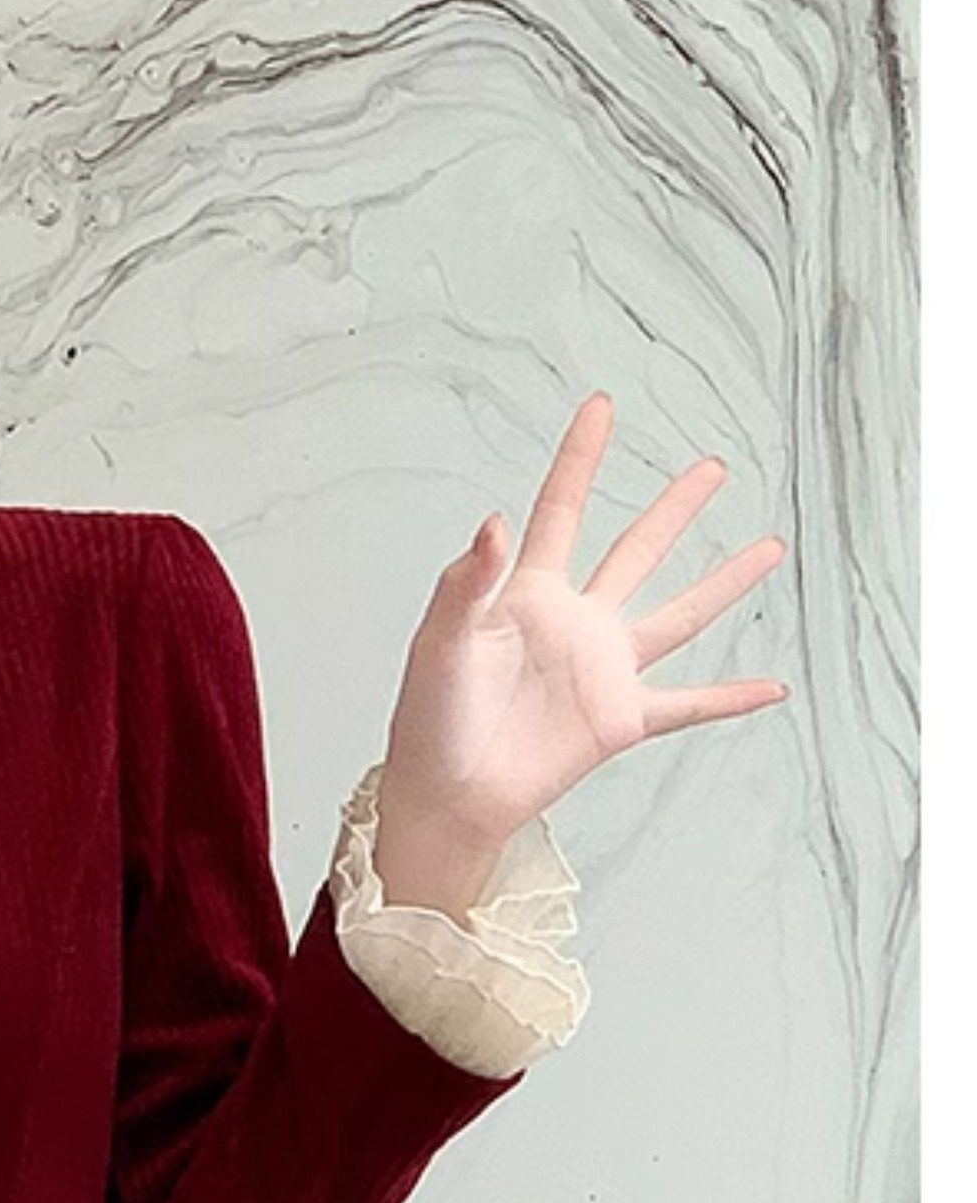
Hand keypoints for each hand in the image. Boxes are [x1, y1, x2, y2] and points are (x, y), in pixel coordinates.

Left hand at [373, 395, 789, 898]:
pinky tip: (772, 686)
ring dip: (724, 583)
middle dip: (675, 509)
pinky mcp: (620, 720)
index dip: (580, 458)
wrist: (445, 795)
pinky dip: (730, 699)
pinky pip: (687, 705)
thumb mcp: (439, 642)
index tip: (601, 406)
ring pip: (679, 616)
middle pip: (636, 550)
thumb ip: (466, 583)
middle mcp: (575, 623)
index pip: (561, 510)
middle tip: (713, 467)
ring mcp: (603, 671)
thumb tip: (496, 521)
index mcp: (527, 594)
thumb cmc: (430, 720)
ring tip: (770, 547)